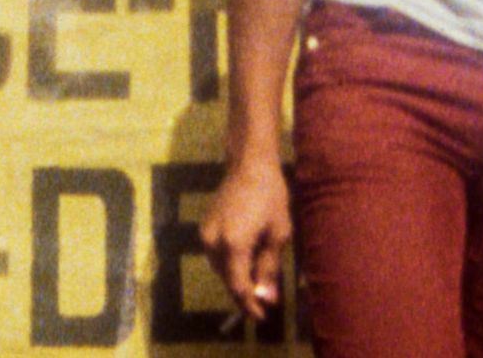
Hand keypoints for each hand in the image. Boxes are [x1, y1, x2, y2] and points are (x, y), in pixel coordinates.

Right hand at [198, 156, 291, 321]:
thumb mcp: (278, 235)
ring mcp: (206, 235)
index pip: (239, 287)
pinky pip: (216, 257)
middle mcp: (213, 243)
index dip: (250, 305)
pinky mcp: (204, 228)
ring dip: (237, 279)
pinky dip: (230, 265)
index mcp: (233, 245)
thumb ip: (269, 269)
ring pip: (221, 270)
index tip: (262, 317)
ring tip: (257, 283)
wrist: (248, 166)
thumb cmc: (270, 197)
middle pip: (227, 280)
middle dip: (245, 294)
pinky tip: (245, 263)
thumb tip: (267, 298)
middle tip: (264, 302)